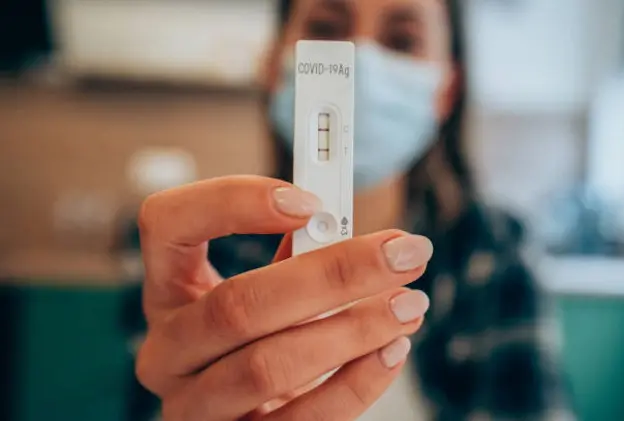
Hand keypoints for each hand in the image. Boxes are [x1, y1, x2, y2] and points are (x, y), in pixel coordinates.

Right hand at [135, 175, 432, 420]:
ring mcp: (196, 406)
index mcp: (169, 290)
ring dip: (352, 329)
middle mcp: (168, 350)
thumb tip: (355, 234)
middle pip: (237, 305)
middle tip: (400, 252)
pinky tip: (392, 349)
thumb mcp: (265, 289)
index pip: (167, 223)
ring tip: (408, 302)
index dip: (232, 202)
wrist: (251, 409)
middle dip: (332, 274)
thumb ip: (293, 258)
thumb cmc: (263, 334)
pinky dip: (356, 382)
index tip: (310, 201)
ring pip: (267, 366)